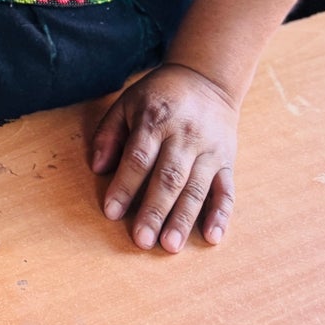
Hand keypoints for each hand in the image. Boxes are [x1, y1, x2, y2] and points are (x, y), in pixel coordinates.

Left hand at [89, 63, 237, 252]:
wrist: (206, 79)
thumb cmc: (159, 96)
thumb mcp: (128, 103)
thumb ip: (109, 133)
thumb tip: (97, 167)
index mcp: (155, 119)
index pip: (138, 157)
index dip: (124, 185)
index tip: (111, 212)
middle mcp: (184, 136)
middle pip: (168, 177)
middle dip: (154, 210)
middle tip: (142, 240)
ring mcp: (209, 150)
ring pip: (196, 188)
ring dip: (183, 219)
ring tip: (170, 246)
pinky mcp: (227, 161)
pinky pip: (226, 191)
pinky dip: (221, 215)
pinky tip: (212, 237)